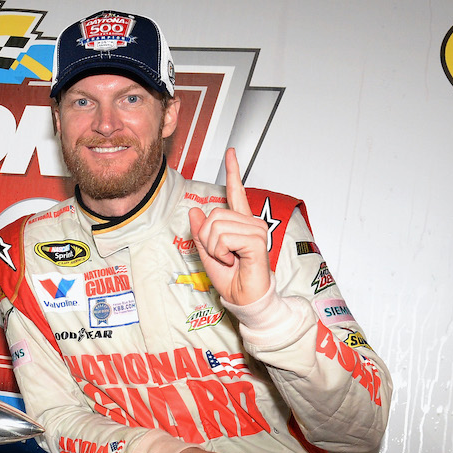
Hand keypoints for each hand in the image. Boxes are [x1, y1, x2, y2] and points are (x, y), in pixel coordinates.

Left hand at [187, 148, 272, 305]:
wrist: (245, 299)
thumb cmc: (232, 279)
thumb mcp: (207, 253)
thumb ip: (201, 232)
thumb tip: (195, 211)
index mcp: (240, 223)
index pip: (235, 192)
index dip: (233, 172)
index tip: (231, 153)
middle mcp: (250, 223)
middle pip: (213, 215)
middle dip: (207, 239)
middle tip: (222, 255)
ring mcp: (256, 230)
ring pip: (216, 227)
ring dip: (215, 248)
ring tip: (230, 259)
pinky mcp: (257, 241)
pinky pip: (224, 238)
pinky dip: (221, 253)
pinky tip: (235, 260)